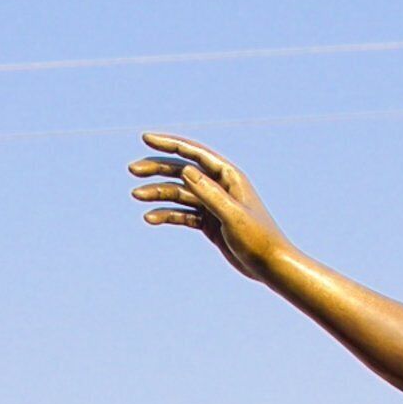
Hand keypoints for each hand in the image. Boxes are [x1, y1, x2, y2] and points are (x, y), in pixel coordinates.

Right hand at [130, 135, 296, 283]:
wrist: (270, 264)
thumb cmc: (258, 238)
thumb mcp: (232, 215)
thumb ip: (210, 193)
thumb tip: (185, 170)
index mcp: (228, 177)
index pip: (194, 154)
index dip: (169, 144)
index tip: (146, 138)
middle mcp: (220, 186)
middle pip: (182, 171)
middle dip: (157, 168)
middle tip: (132, 170)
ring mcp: (213, 204)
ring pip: (179, 193)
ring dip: (157, 193)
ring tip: (136, 195)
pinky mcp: (209, 222)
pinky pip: (183, 213)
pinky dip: (166, 214)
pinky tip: (150, 218)